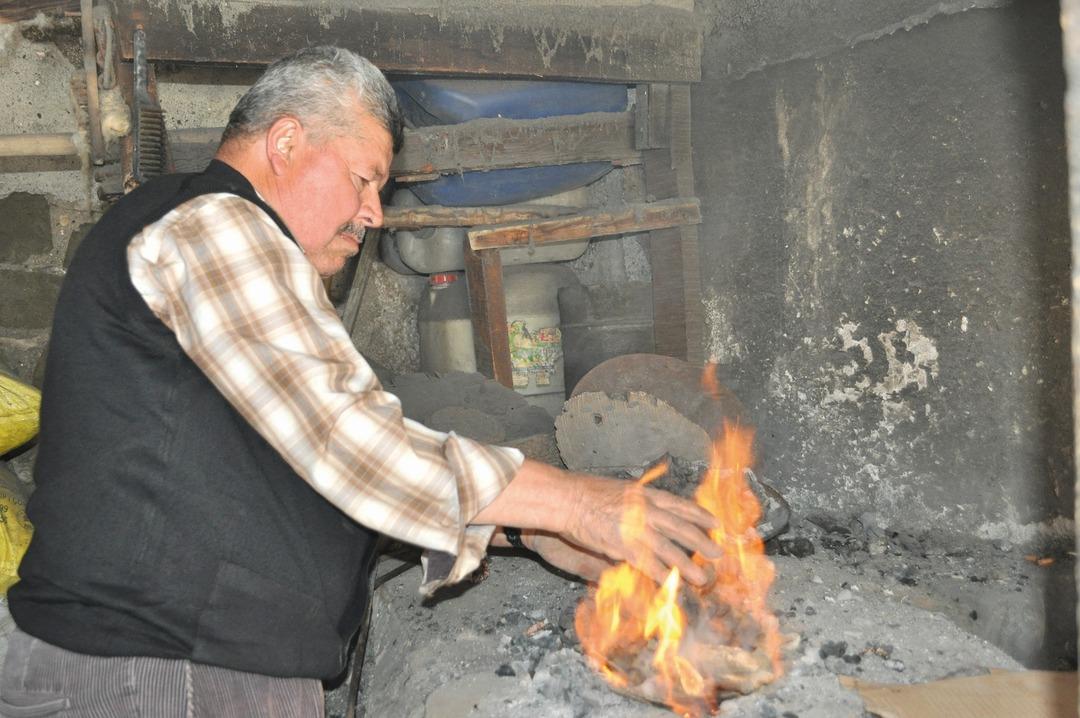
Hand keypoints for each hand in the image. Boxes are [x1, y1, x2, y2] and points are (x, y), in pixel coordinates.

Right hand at [473, 460, 720, 586]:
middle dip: (702, 541)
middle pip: (681, 527)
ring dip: (688, 564)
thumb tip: (648, 511)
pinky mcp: (623, 545)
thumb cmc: (583, 492)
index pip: (678, 504)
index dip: (699, 515)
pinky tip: (672, 585)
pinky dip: (662, 575)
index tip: (715, 523)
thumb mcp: (615, 491)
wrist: (565, 497)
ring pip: (670, 548)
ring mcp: (635, 527)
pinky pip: (648, 563)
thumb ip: (633, 503)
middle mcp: (645, 509)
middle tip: (719, 553)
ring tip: (703, 577)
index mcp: (643, 494)